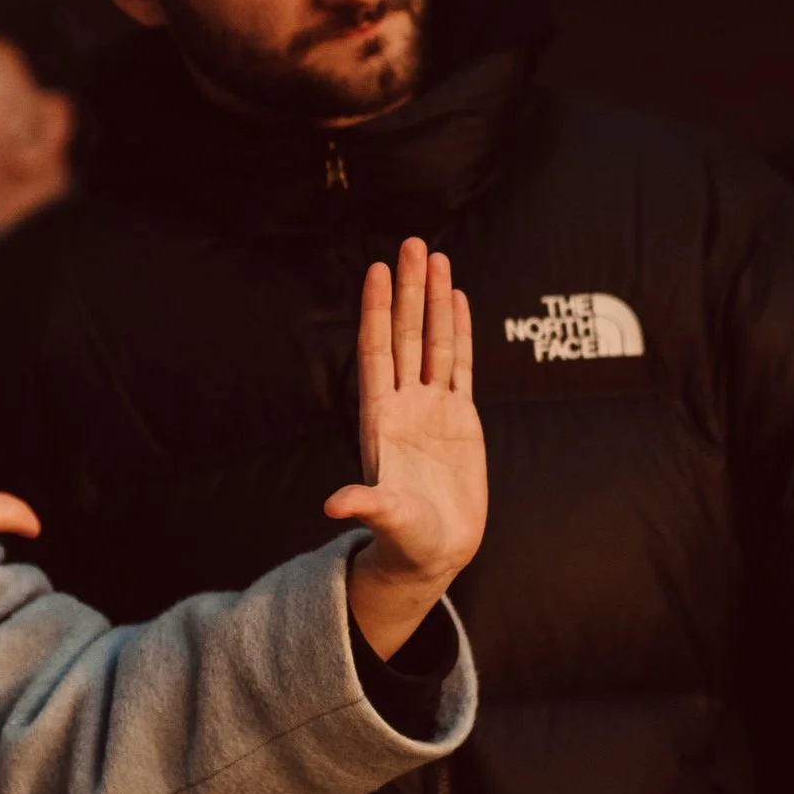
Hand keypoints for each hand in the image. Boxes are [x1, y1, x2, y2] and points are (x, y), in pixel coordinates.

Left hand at [324, 238, 485, 658]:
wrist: (434, 550)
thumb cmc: (405, 538)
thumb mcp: (386, 519)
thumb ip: (365, 505)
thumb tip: (333, 505)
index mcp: (380, 419)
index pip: (377, 352)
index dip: (378, 312)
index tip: (376, 270)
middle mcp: (404, 403)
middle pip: (406, 335)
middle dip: (409, 290)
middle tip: (412, 242)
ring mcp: (432, 406)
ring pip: (434, 342)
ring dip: (434, 301)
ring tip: (435, 256)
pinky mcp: (460, 417)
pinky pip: (460, 365)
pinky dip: (460, 331)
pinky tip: (457, 298)